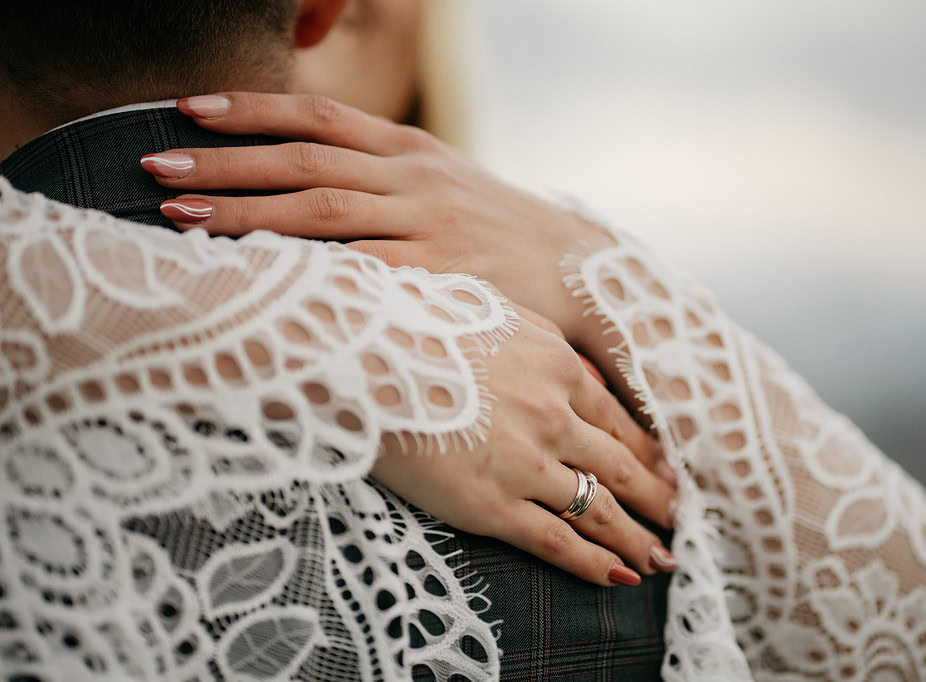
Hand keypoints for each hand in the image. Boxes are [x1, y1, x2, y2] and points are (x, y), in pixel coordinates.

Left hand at [142, 92, 608, 346]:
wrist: (581, 268)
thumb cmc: (501, 230)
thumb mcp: (446, 181)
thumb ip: (383, 173)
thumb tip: (307, 176)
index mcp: (413, 149)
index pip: (320, 115)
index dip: (252, 109)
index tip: (188, 109)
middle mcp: (415, 177)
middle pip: (305, 161)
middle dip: (225, 163)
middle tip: (156, 167)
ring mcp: (430, 224)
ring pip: (323, 211)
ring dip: (246, 213)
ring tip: (179, 217)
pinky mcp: (445, 274)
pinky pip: (364, 269)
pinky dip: (308, 270)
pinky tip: (260, 277)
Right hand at [370, 303, 677, 585]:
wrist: (362, 348)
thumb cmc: (411, 319)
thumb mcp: (488, 308)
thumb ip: (529, 340)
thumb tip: (551, 359)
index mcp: (555, 364)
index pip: (617, 416)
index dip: (646, 449)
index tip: (668, 470)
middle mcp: (554, 415)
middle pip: (620, 465)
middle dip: (656, 496)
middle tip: (681, 516)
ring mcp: (528, 461)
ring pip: (599, 508)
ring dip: (635, 537)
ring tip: (661, 557)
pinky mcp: (492, 503)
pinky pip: (556, 541)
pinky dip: (593, 563)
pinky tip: (618, 578)